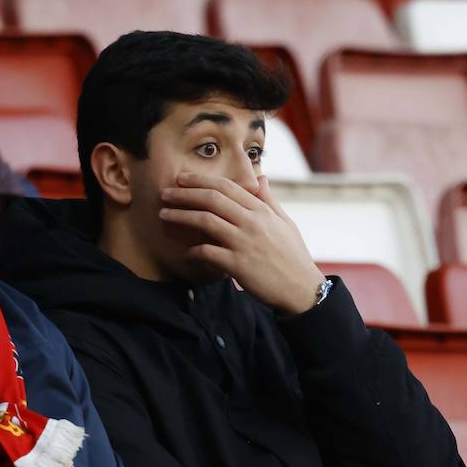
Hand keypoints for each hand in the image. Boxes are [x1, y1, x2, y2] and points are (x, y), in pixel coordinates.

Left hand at [159, 172, 325, 314]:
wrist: (302, 289)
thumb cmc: (293, 256)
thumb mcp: (285, 223)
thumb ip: (268, 200)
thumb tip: (260, 177)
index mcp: (262, 211)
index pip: (227, 187)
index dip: (201, 180)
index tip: (182, 179)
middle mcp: (252, 223)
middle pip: (212, 199)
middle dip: (185, 193)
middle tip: (165, 193)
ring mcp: (244, 243)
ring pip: (205, 221)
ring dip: (181, 216)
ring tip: (164, 215)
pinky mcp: (238, 265)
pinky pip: (208, 253)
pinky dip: (193, 251)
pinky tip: (186, 252)